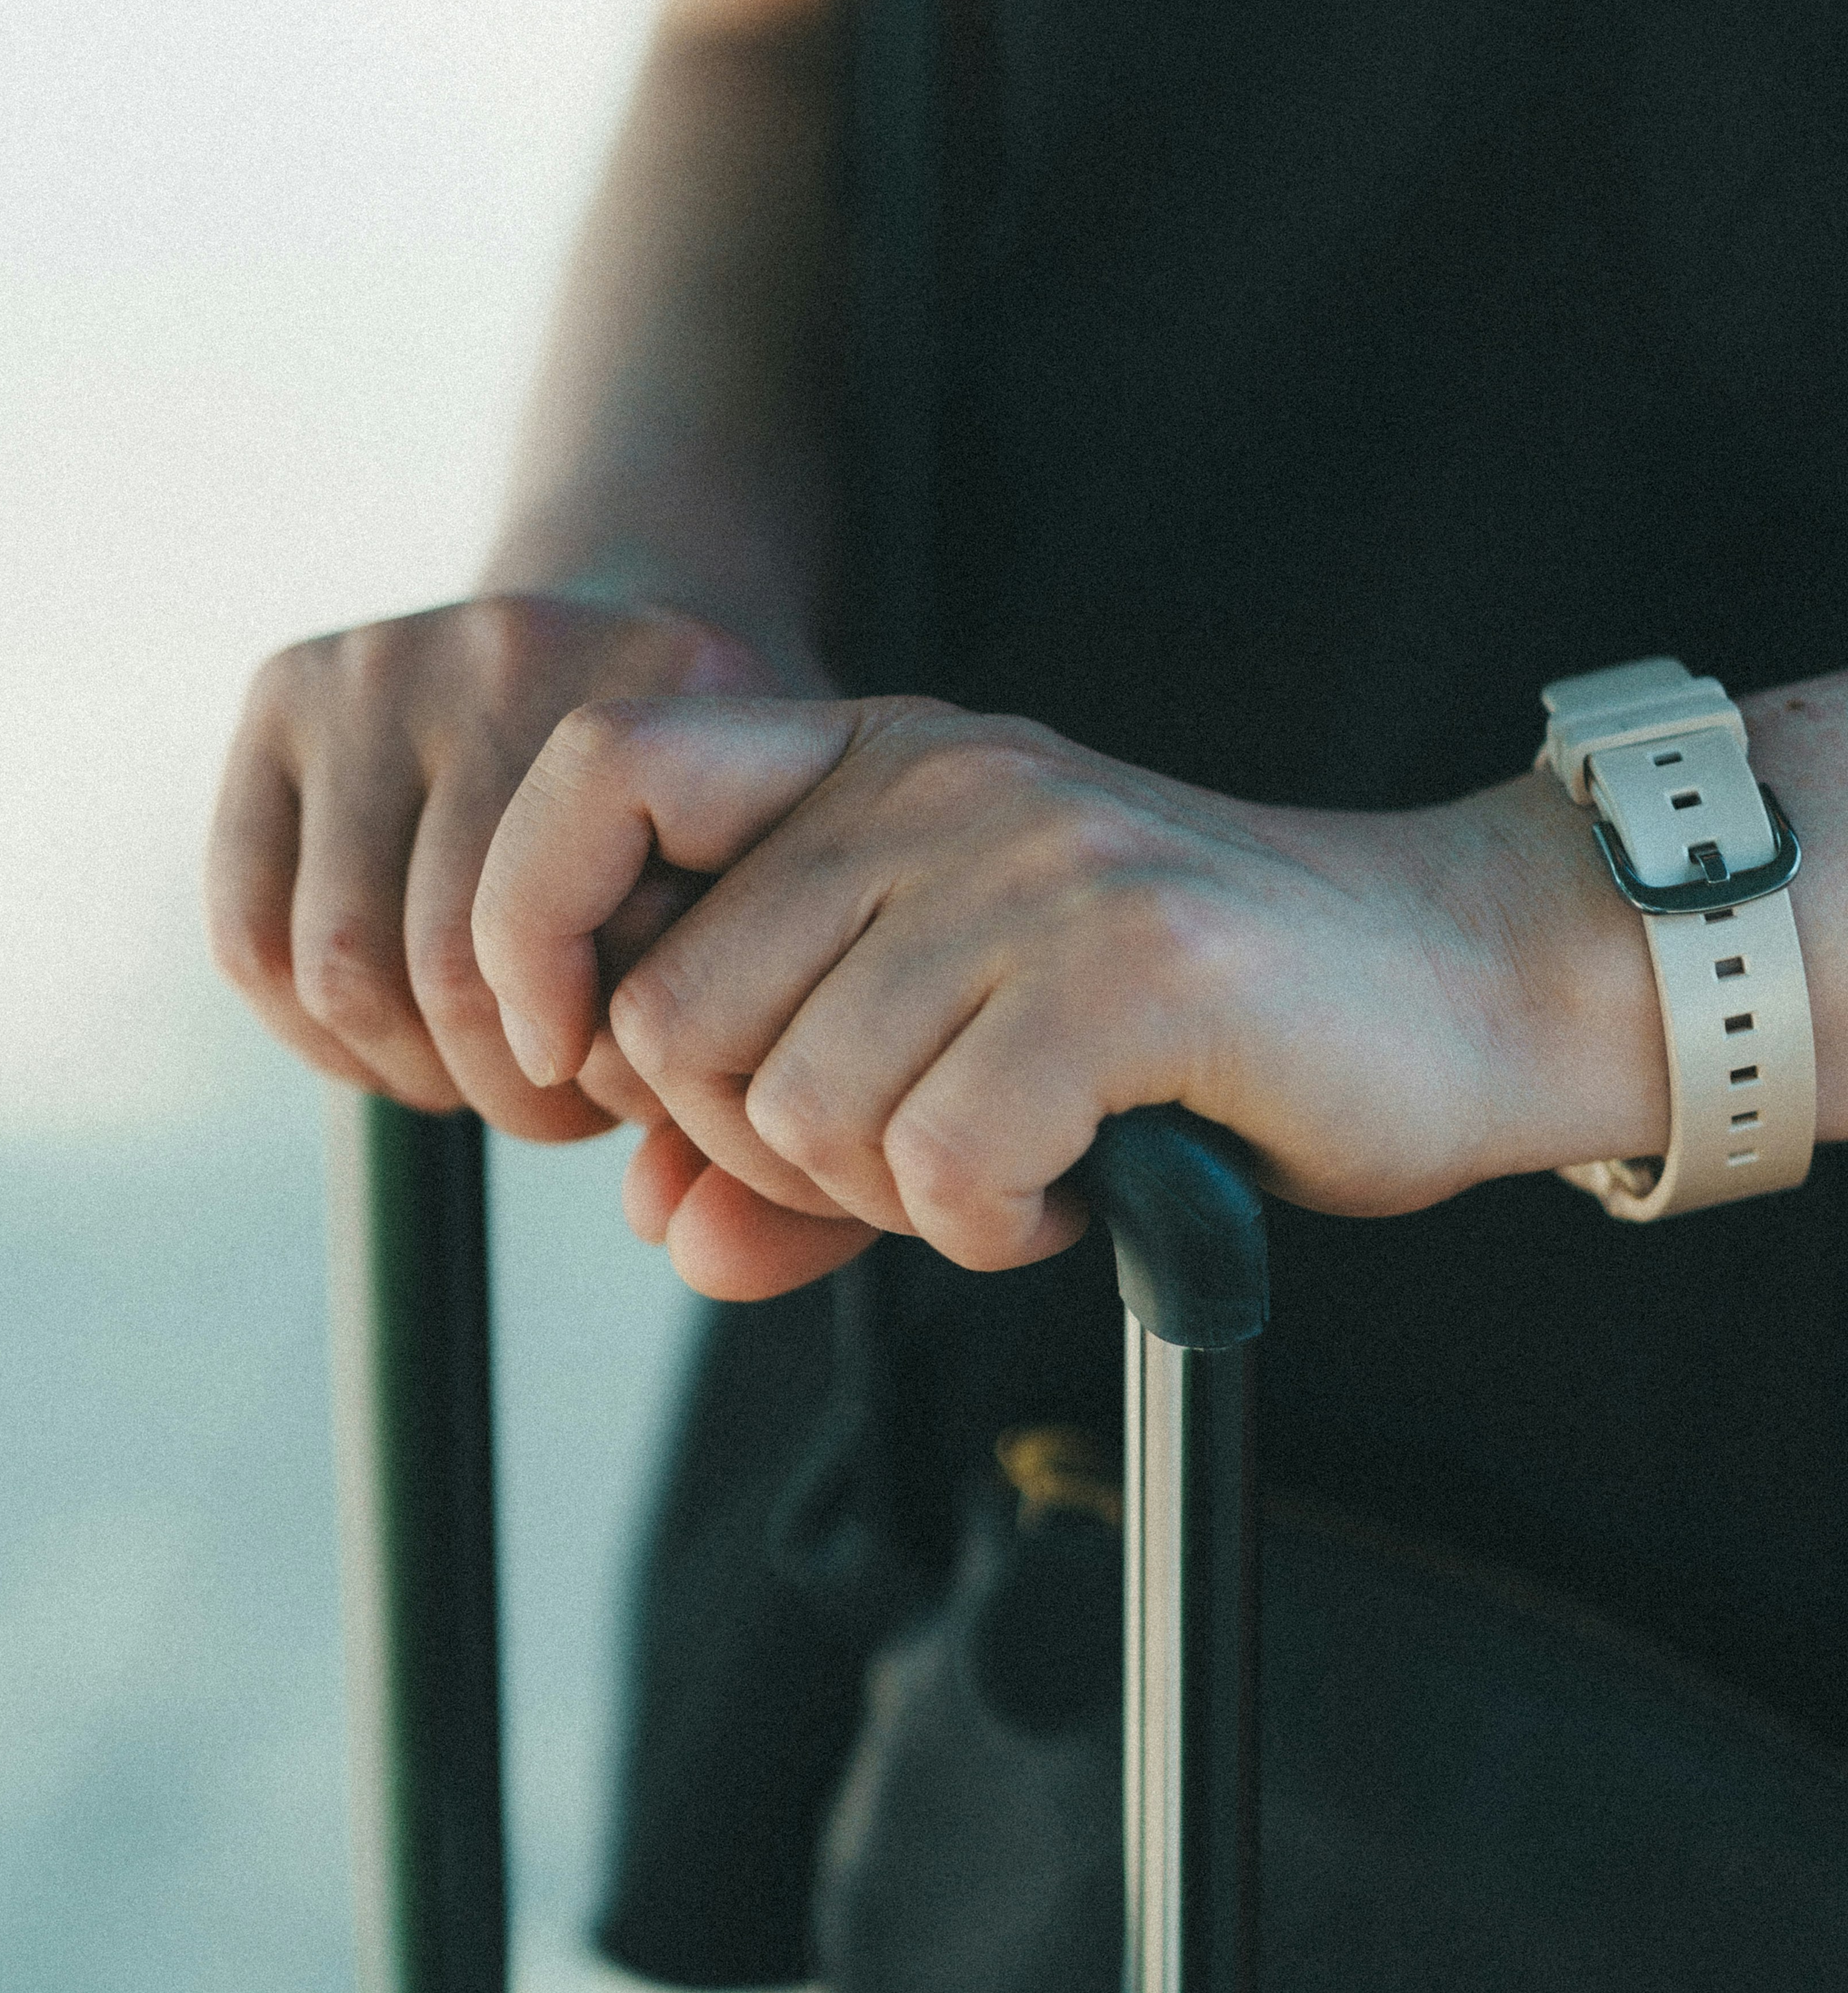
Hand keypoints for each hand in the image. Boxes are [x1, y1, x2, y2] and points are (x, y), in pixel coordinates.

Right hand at [206, 593, 774, 1141]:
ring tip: (476, 1071)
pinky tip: (394, 1037)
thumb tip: (662, 1200)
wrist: (629, 626)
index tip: (605, 1092)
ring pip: (336, 968)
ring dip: (404, 1068)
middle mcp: (513, 649)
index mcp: (662, 688)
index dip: (577, 1065)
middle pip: (442, 968)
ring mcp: (382, 661)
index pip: (575, 943)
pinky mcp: (284, 689)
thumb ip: (740, 1005)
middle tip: (549, 1102)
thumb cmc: (712, 805)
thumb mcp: (773, 872)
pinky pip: (250, 931)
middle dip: (493, 1083)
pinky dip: (313, 1029)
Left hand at [471, 692, 1672, 1291]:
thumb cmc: (1192, 1022)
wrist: (1457, 981)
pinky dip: (997, 1225)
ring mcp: (1032, 863)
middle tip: (907, 1152)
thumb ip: (789, 1130)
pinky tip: (1076, 1182)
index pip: (598, 779)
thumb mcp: (954, 1041)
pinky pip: (945, 1167)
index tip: (590, 1071)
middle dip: (762, 1145)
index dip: (535, 932)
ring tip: (1020, 1152)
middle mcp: (933, 782)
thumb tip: (664, 1234)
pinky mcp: (1131, 966)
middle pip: (676, 1017)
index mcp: (867, 757)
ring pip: (800, 1108)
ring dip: (896, 1194)